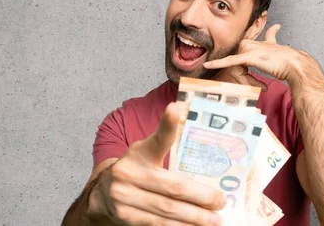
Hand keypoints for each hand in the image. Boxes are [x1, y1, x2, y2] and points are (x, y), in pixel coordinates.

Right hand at [88, 103, 225, 225]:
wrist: (103, 193)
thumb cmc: (137, 170)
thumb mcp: (147, 152)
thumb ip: (168, 147)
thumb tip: (203, 150)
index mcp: (140, 152)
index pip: (158, 139)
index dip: (167, 125)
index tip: (175, 109)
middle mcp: (129, 173)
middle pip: (173, 188)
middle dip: (201, 197)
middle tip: (220, 202)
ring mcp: (124, 196)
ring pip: (168, 210)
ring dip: (194, 218)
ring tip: (214, 220)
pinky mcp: (125, 216)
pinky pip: (158, 224)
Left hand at [204, 25, 315, 87]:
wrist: (296, 65)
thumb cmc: (290, 61)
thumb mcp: (278, 47)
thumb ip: (273, 37)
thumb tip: (276, 26)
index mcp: (259, 43)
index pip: (245, 50)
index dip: (242, 62)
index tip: (244, 71)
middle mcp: (252, 44)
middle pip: (238, 59)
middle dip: (244, 75)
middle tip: (261, 85)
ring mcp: (250, 50)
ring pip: (236, 64)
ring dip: (244, 78)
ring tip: (260, 85)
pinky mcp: (248, 57)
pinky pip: (230, 61)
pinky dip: (218, 63)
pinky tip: (208, 65)